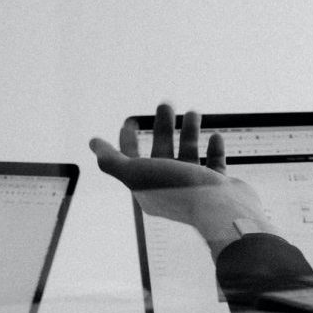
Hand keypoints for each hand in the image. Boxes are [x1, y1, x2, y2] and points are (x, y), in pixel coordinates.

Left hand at [90, 103, 275, 256]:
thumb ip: (112, 160)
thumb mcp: (136, 173)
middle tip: (166, 103)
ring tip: (194, 112)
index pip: (132, 161)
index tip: (130, 120)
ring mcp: (196, 189)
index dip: (127, 140)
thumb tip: (93, 143)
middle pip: (161, 152)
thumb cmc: (177, 189)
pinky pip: (215, 165)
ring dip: (190, 133)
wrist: (219, 209)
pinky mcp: (218, 188)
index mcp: (148, 188)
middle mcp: (170, 189)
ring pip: (189, 155)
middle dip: (162, 127)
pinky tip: (215, 136)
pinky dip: (214, 149)